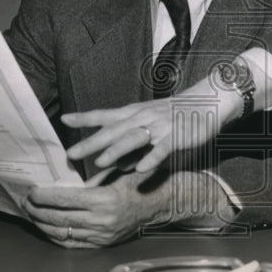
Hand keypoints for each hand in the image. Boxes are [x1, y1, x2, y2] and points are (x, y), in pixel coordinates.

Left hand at [23, 170, 176, 247]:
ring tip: (31, 215)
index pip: (66, 200)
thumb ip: (93, 177)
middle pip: (60, 218)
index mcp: (105, 200)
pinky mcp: (103, 243)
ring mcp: (102, 235)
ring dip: (43, 224)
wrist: (161, 202)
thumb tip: (64, 179)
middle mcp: (102, 220)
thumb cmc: (140, 181)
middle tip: (25, 202)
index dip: (45, 196)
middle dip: (38, 211)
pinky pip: (73, 243)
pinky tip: (46, 229)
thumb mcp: (118, 171)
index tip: (32, 191)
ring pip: (63, 233)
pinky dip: (56, 237)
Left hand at [61, 76, 241, 172]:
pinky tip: (142, 170)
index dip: (84, 117)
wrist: (207, 101)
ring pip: (133, 138)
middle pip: (112, 130)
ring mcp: (159, 127)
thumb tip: (118, 164)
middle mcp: (143, 118)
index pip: (105, 114)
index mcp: (134, 113)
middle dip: (91, 142)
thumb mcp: (150, 121)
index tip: (64, 120)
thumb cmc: (175, 114)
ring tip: (100, 162)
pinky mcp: (176, 136)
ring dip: (116, 150)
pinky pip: (162, 149)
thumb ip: (133, 142)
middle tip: (70, 155)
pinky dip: (151, 158)